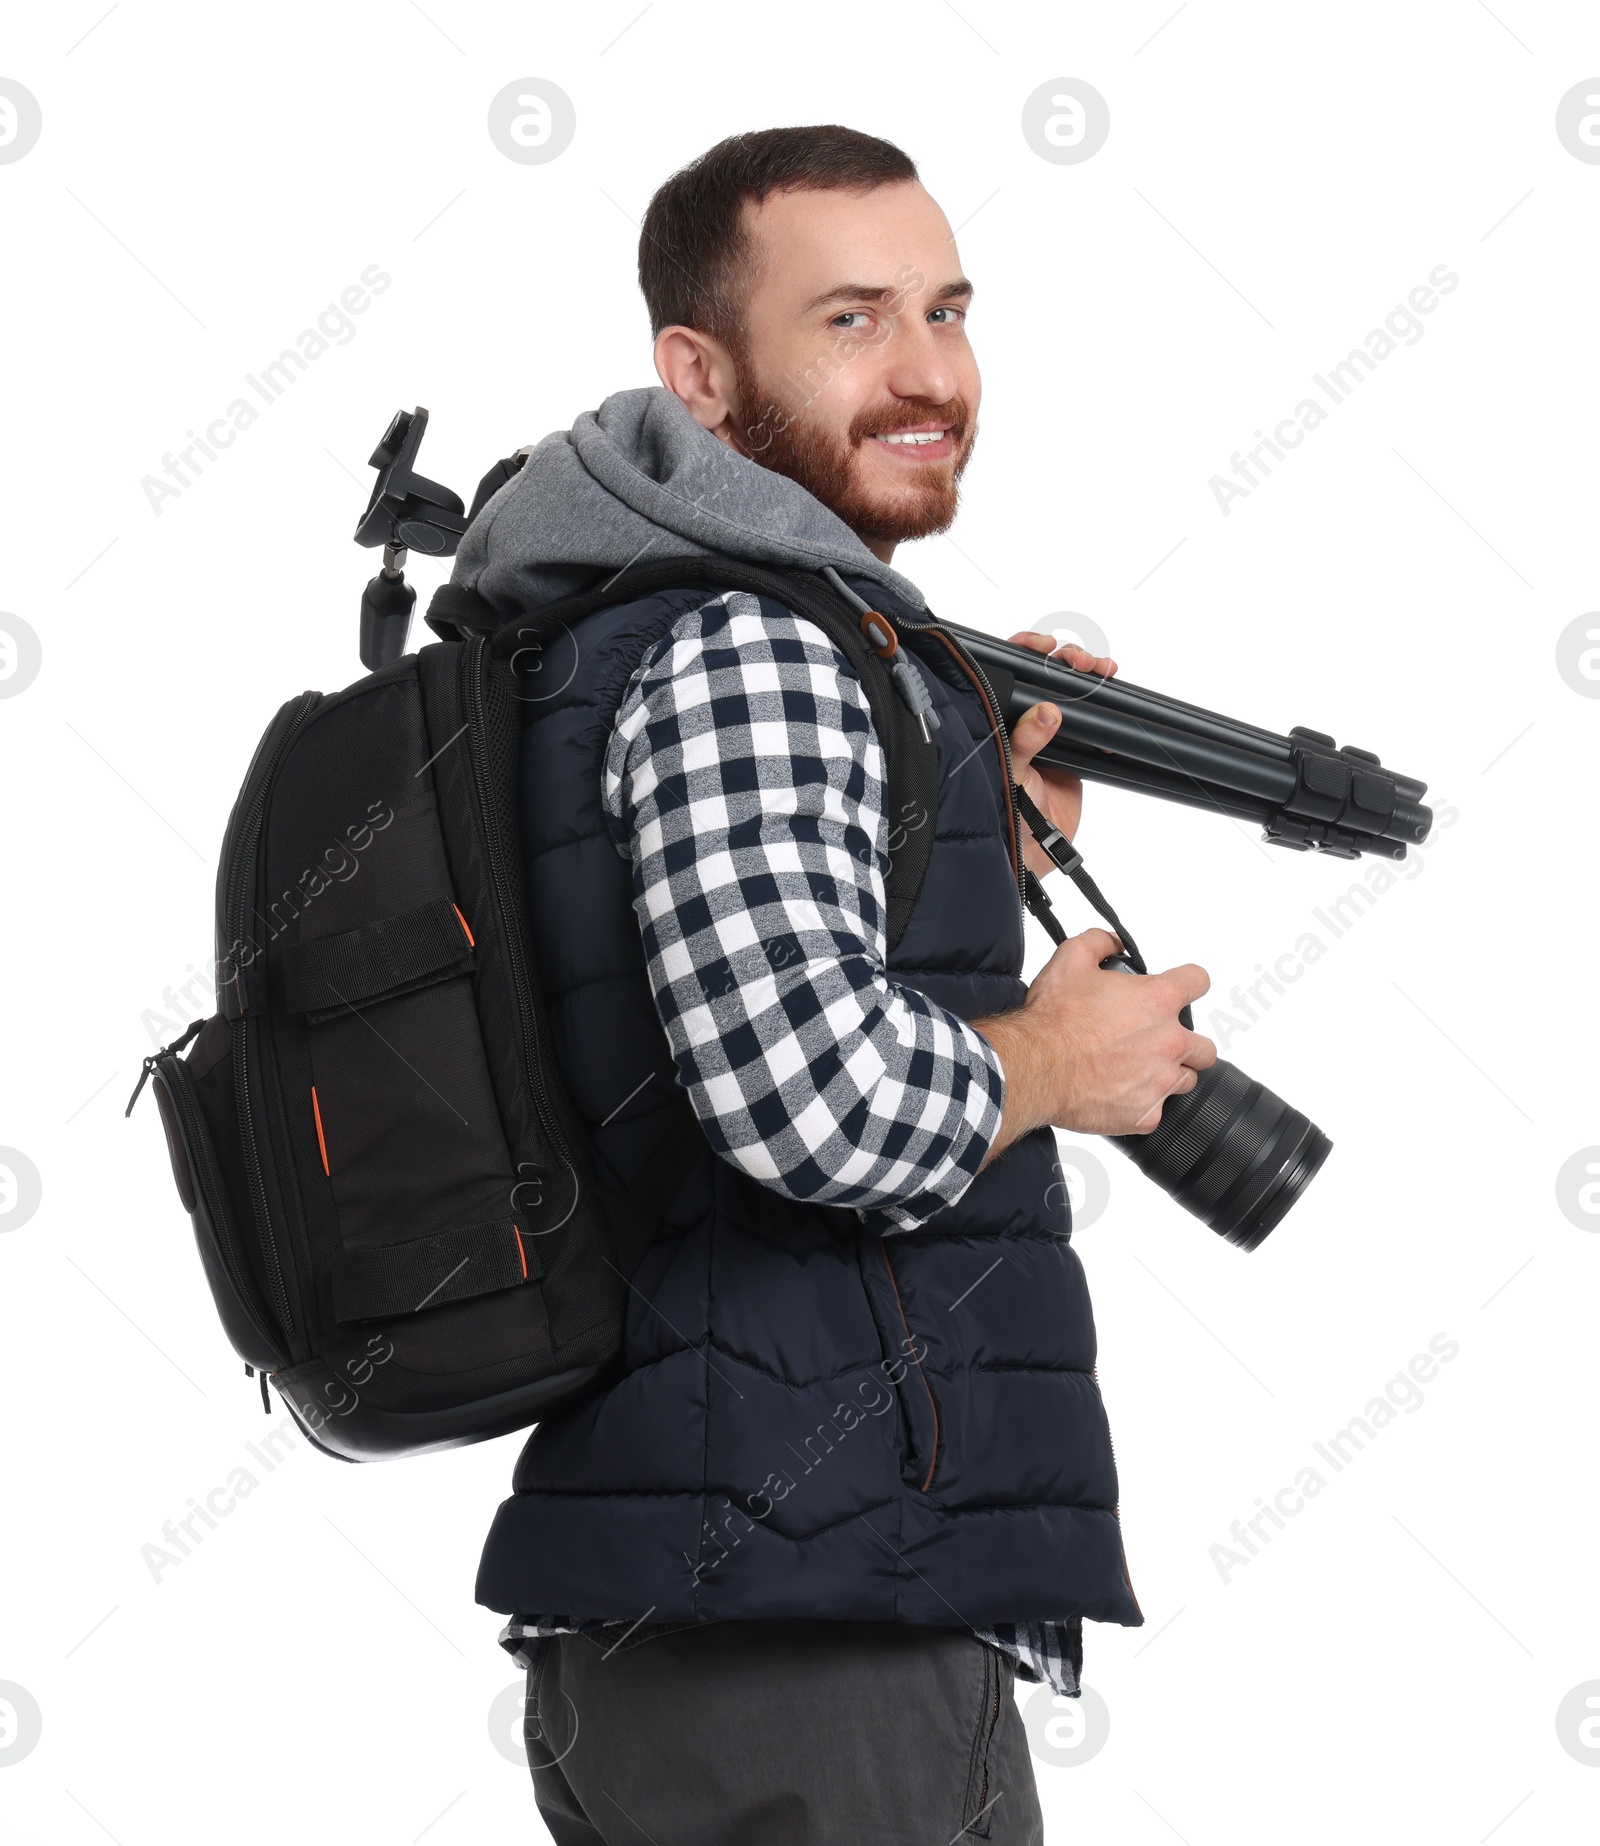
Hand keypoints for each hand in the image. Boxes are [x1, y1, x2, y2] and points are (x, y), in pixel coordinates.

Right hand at [974, 928, 1215, 1157]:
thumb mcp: (1071, 960)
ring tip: (1134, 1070)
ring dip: (1167, 1074)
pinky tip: (1118, 1094)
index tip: (1181, 989)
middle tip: (1155, 1042)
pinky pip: (1155, 1111)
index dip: (1188, 982)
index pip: (1198, 982)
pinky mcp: (1145, 1114)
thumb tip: (1113, 942)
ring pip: (1185, 1080)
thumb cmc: (1053, 1020)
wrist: (1034, 1067)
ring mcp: (1160, 1081)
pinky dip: (1141, 1105)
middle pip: (1204, 1046)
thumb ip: (1100, 943)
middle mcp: (1169, 1042)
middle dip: (1186, 1043)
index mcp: (1158, 1001)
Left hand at [1004, 633, 1117, 877]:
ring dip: (1088, 674)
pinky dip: (1104, 702)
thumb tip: (1045, 713)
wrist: (1029, 856)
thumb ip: (1022, 744)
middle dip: (1066, 659)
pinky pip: (1092, 720)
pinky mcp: (1076, 750)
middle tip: (1080, 661)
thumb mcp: (1009, 776)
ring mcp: (1051, 734)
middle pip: (1045, 675)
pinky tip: (1110, 687)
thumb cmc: (1002, 816)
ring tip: (1101, 669)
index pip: (1007, 671)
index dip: (1025, 650)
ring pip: (1071, 692)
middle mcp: (1022, 721)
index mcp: (997, 720)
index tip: (1044, 646)